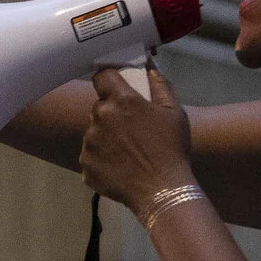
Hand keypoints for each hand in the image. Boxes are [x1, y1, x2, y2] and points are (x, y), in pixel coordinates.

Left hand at [78, 67, 193, 215]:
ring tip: (127, 152)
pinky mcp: (85, 164)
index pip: (102, 76)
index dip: (108, 80)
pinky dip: (101, 159)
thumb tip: (149, 69)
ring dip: (105, 136)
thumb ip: (160, 86)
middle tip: (130, 128)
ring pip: (93, 132)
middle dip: (111, 113)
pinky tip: (119, 166)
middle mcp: (100, 117)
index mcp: (122, 100)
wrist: (162, 191)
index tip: (115, 87)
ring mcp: (89, 142)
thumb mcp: (174, 113)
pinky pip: (90, 155)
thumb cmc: (172, 150)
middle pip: (99, 106)